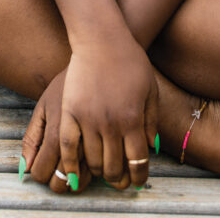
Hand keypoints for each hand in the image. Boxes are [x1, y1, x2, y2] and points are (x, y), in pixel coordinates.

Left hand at [21, 68, 91, 193]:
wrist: (96, 61)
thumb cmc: (66, 85)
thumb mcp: (43, 106)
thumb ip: (32, 138)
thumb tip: (25, 170)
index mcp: (56, 132)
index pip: (41, 173)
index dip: (40, 174)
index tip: (44, 169)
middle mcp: (78, 141)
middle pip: (62, 183)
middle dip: (58, 183)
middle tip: (59, 175)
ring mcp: (97, 143)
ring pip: (85, 181)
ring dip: (79, 181)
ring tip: (75, 170)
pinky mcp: (115, 140)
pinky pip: (101, 170)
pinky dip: (96, 173)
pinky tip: (92, 163)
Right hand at [59, 36, 158, 189]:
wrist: (102, 39)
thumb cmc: (130, 60)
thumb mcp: (150, 89)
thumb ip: (151, 121)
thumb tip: (151, 149)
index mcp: (133, 119)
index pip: (137, 161)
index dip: (138, 176)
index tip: (137, 180)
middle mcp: (111, 123)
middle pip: (114, 167)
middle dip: (118, 178)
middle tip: (119, 178)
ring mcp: (88, 118)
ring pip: (92, 160)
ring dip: (98, 170)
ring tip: (101, 169)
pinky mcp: (70, 111)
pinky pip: (68, 147)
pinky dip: (71, 164)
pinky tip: (75, 172)